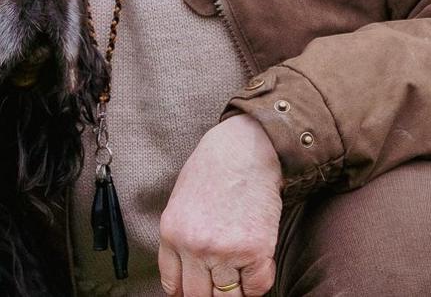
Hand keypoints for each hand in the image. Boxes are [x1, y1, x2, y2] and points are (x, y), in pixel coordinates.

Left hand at [159, 114, 283, 296]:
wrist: (246, 148)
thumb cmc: (214, 170)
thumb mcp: (181, 203)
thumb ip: (179, 240)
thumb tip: (185, 276)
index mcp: (172, 234)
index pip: (174, 287)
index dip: (187, 293)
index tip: (199, 289)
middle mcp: (195, 246)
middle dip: (210, 295)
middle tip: (221, 284)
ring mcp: (225, 250)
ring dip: (235, 292)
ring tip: (239, 275)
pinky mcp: (256, 251)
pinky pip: (256, 288)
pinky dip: (258, 282)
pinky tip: (256, 265)